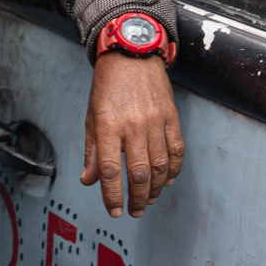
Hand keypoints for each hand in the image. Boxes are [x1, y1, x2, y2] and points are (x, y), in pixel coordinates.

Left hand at [82, 52, 184, 218]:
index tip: (114, 211)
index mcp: (108, 126)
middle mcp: (133, 126)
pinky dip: (174, 170)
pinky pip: (177, 150)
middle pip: (139, 173)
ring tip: (148, 201)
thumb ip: (92, 151)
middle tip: (134, 211)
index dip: (112, 195)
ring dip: (155, 189)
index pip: (110, 170)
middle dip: (137, 199)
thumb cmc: (107, 85)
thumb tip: (89, 180)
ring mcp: (155, 121)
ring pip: (160, 166)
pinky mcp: (171, 117)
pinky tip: (166, 181)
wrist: (132, 54)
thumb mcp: (91, 116)